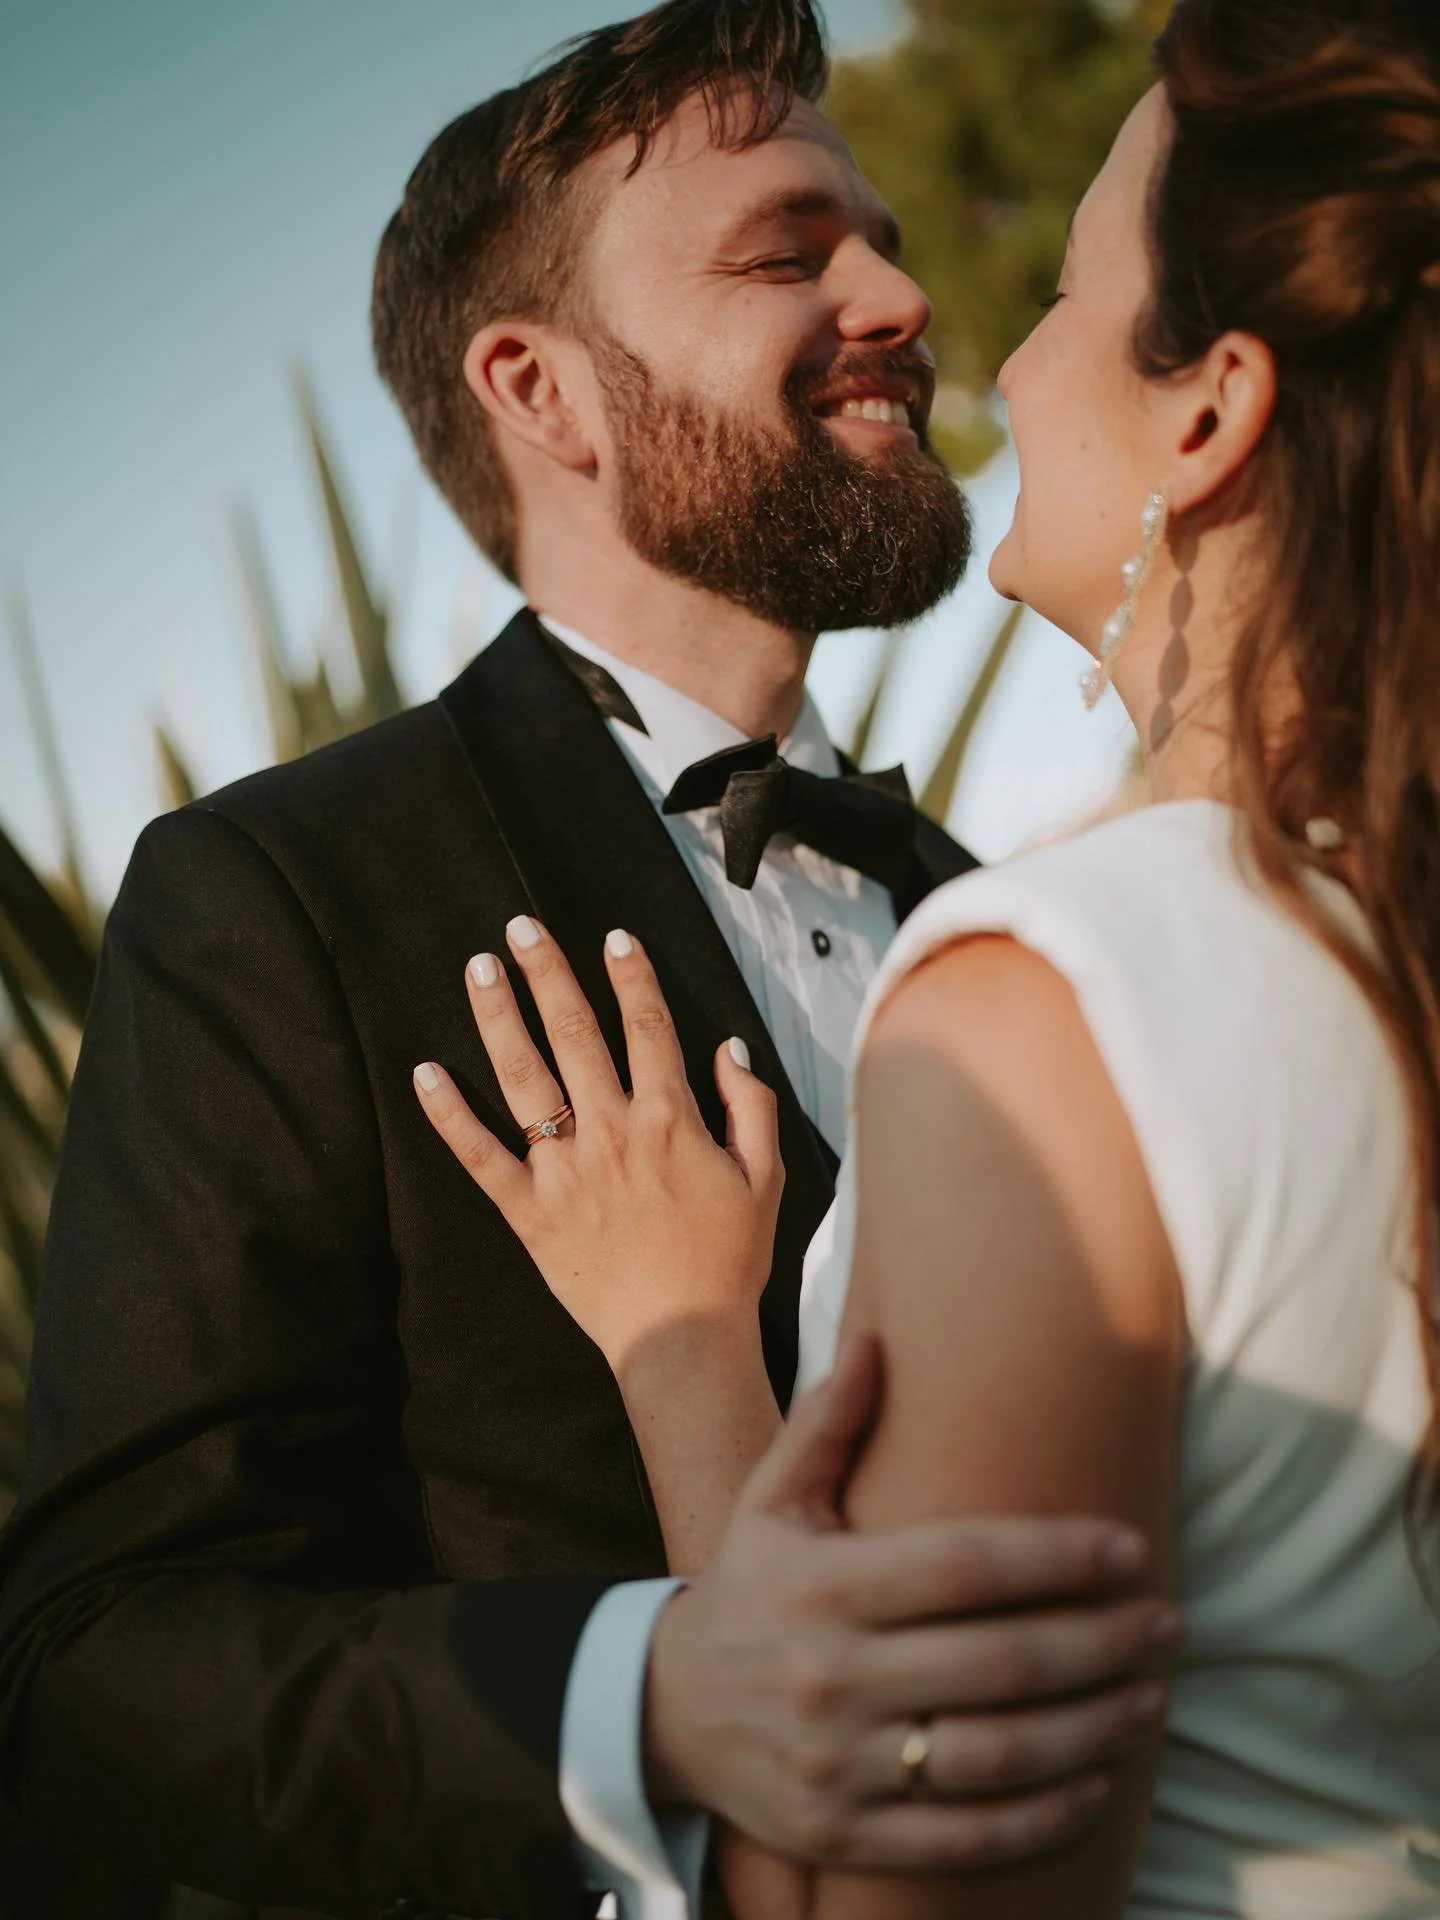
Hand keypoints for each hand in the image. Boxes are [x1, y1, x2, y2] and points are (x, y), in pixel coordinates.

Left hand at [413, 915, 783, 1380]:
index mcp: (671, 1120)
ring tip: (479, 969)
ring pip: (523, 1077)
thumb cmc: (727, 1261)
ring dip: (498, 1017)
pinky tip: (425, 1072)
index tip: (613, 938)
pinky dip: (450, 1114)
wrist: (681, 1337)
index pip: (648, 1027)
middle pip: (575, 1034)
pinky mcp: (529, 1210)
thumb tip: (729, 1049)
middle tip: (522, 928)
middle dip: (548, 974)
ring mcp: (565, 1170)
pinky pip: (480, 1155)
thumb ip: (751, 1106)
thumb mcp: (765, 1178)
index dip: (632, 976)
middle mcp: (612, 1132)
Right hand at [645, 1336, 1181, 1870]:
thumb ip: (824, 1425)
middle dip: (1101, 1644)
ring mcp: (841, 1766)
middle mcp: (832, 1677)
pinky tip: (1097, 1783)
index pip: (963, 1566)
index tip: (1129, 1547)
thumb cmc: (744, 1590)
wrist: (661, 1713)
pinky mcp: (849, 1838)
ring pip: (995, 1757)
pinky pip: (965, 1838)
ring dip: (1092, 1730)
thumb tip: (876, 1343)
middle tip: (1171, 1625)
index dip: (1056, 1556)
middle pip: (998, 1665)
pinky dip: (1042, 1818)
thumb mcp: (767, 1501)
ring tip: (1152, 1697)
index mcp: (822, 1586)